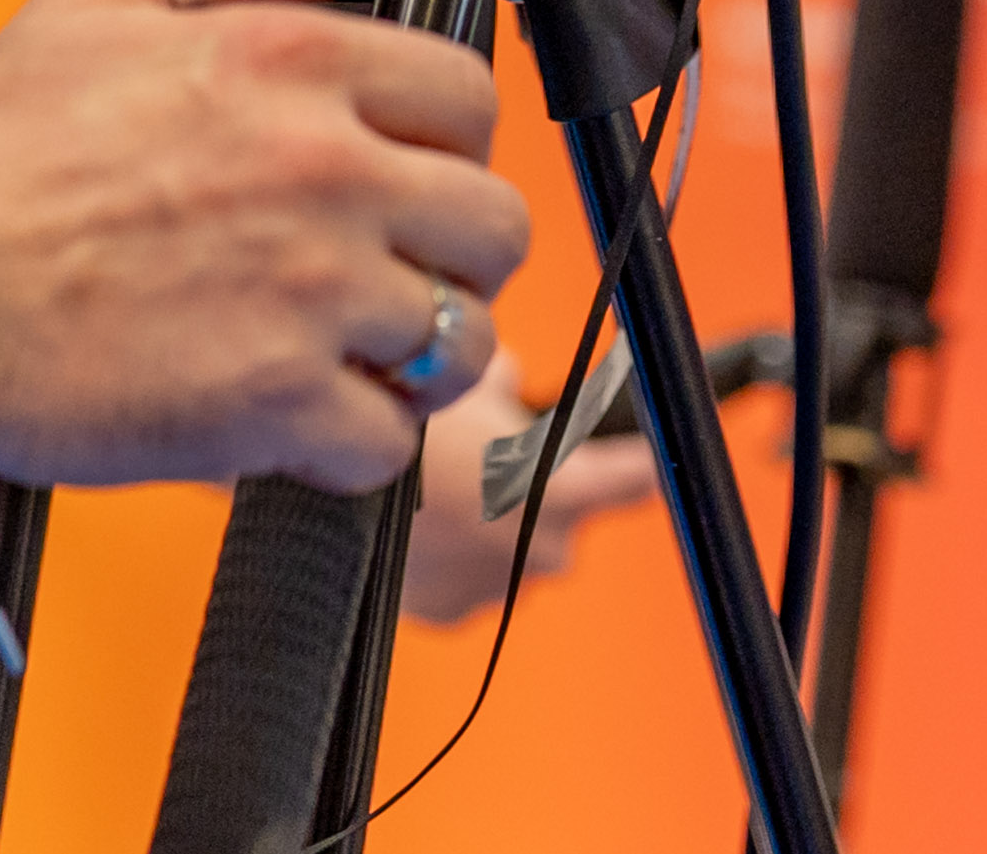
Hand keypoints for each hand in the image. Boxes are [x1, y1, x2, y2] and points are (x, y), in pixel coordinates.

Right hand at [0, 0, 530, 493]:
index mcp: (292, 61)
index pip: (468, 95)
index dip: (445, 140)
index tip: (405, 170)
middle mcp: (325, 171)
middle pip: (494, 224)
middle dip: (453, 252)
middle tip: (391, 267)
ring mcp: (312, 292)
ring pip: (461, 338)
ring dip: (416, 352)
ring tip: (349, 348)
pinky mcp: (279, 404)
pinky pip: (388, 442)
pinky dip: (353, 442)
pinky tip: (297, 413)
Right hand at [398, 367, 660, 624]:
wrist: (335, 511)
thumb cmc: (402, 443)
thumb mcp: (463, 386)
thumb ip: (504, 380)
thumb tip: (506, 376)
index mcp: (565, 492)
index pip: (639, 476)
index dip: (643, 456)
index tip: (650, 448)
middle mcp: (546, 549)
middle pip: (569, 510)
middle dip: (539, 479)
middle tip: (492, 448)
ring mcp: (503, 589)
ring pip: (518, 545)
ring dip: (496, 518)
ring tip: (443, 483)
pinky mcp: (455, 610)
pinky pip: (472, 574)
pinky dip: (457, 549)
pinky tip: (422, 520)